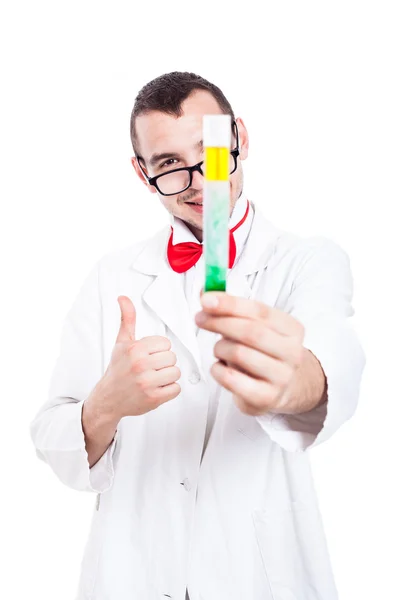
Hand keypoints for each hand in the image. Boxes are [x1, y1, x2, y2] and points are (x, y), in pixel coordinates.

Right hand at [98, 295, 180, 418]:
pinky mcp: (154, 398)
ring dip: (168, 377)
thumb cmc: (118, 369)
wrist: (108, 398)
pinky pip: (176, 389)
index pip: (166, 343)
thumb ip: (127, 319)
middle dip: (164, 363)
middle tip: (150, 368)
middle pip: (172, 358)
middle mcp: (140, 365)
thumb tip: (123, 298)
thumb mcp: (122, 342)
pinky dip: (169, 390)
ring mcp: (147, 383)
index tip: (148, 356)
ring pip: (176, 373)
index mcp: (135, 349)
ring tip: (154, 378)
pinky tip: (156, 388)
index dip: (159, 350)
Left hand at [195, 292, 304, 415]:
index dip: (230, 304)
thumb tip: (205, 290)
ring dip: (219, 348)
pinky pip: (231, 379)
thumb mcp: (255, 327)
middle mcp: (292, 352)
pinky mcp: (266, 398)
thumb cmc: (264, 351)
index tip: (206, 299)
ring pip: (239, 354)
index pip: (259, 311)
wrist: (284, 388)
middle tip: (200, 319)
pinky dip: (217, 370)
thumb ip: (231, 308)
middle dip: (220, 322)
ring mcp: (281, 377)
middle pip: (251, 332)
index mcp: (292, 329)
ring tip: (218, 349)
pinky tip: (219, 367)